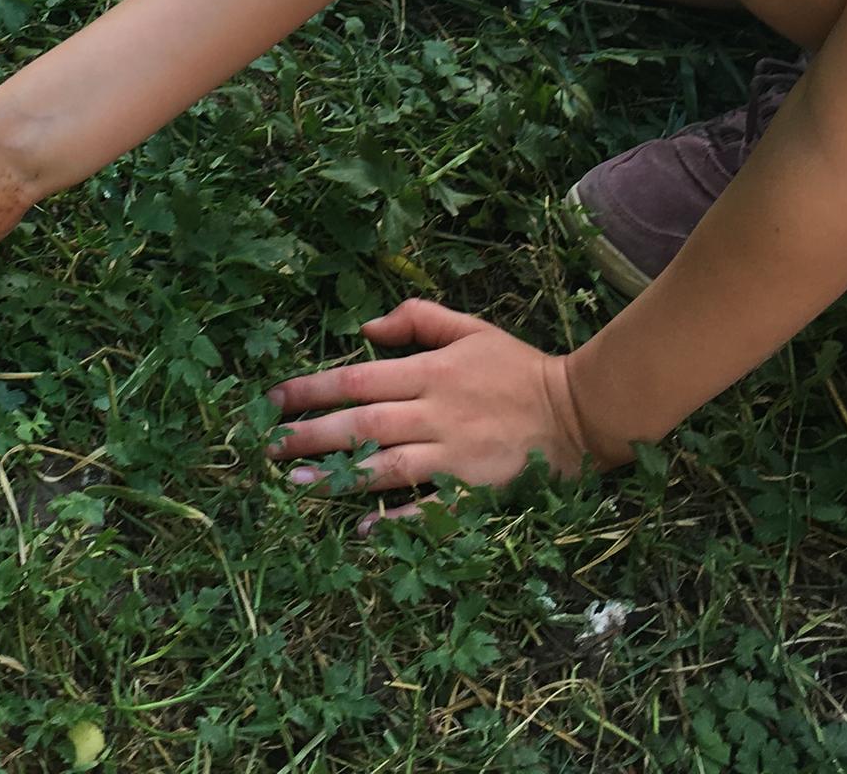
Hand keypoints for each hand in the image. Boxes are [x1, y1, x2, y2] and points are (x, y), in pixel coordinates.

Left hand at [265, 300, 590, 509]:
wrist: (579, 412)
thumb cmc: (518, 369)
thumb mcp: (471, 329)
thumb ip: (418, 318)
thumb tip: (365, 327)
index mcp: (433, 372)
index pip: (359, 378)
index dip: (312, 389)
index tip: (274, 399)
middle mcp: (437, 412)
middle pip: (363, 422)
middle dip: (311, 434)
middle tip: (267, 447)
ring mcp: (455, 455)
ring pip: (387, 465)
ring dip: (340, 475)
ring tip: (296, 482)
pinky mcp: (475, 491)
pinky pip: (430, 507)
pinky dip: (398, 519)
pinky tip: (363, 527)